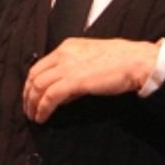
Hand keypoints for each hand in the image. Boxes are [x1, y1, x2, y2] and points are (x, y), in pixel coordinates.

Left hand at [22, 37, 158, 123]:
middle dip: (28, 94)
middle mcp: (63, 54)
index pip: (40, 65)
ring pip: (38, 86)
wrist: (136, 61)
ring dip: (33, 104)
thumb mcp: (91, 59)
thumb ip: (74, 70)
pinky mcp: (74, 81)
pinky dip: (43, 108)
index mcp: (67, 47)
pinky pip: (50, 96)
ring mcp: (67, 67)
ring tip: (34, 116)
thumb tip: (63, 91)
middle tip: (28, 109)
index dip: (31, 83)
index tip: (31, 96)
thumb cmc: (121, 60)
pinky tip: (42, 117)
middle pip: (34, 75)